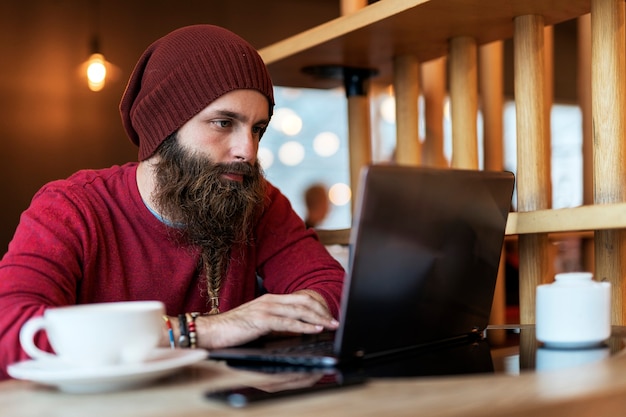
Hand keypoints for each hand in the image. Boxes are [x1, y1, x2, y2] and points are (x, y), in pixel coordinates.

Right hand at [195, 291, 338, 348]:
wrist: (212, 331)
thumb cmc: (233, 329)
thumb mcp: (258, 322)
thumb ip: (275, 321)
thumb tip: (294, 328)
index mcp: (270, 299)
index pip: (300, 299)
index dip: (317, 306)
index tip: (328, 316)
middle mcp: (270, 300)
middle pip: (304, 302)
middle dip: (322, 311)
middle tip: (335, 321)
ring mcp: (266, 309)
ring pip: (299, 310)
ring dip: (318, 318)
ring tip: (330, 325)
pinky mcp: (262, 320)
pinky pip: (288, 322)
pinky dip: (304, 325)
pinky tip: (314, 329)